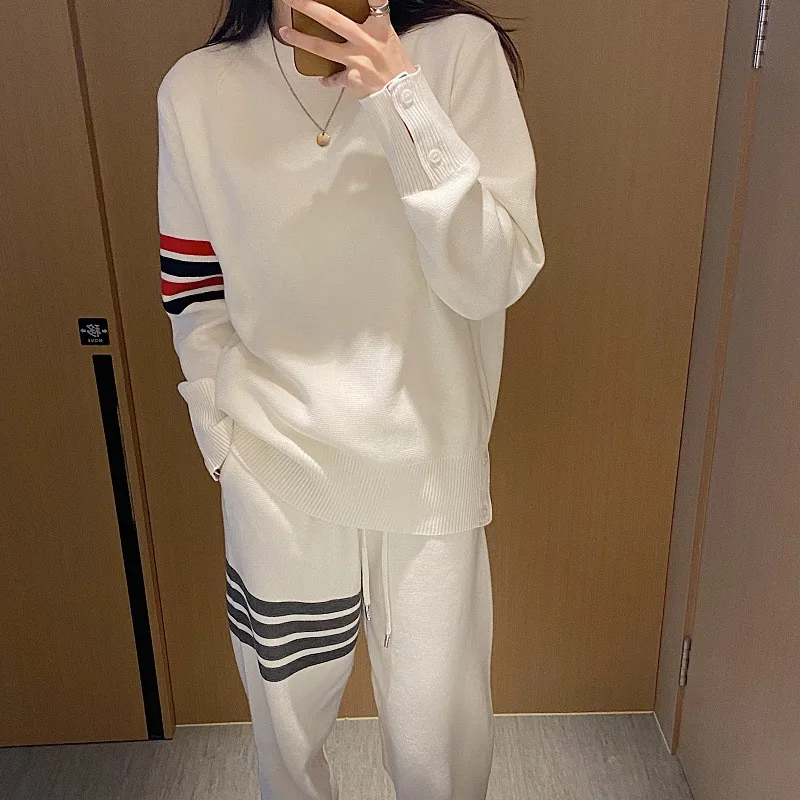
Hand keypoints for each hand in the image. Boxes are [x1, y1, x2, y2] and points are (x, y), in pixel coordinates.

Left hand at [278, 0, 416, 98]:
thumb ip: (371, 23)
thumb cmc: (395, 65)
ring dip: (300, 39)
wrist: (402, 94)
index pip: (376, 1)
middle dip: (308, 6)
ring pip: (322, 48)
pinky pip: (334, 78)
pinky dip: (328, 79)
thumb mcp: (387, 37)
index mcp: (379, 27)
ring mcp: (357, 60)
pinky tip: (323, 78)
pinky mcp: (352, 79)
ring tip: (284, 32)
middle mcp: (366, 41)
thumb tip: (345, 20)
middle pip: (331, 19)